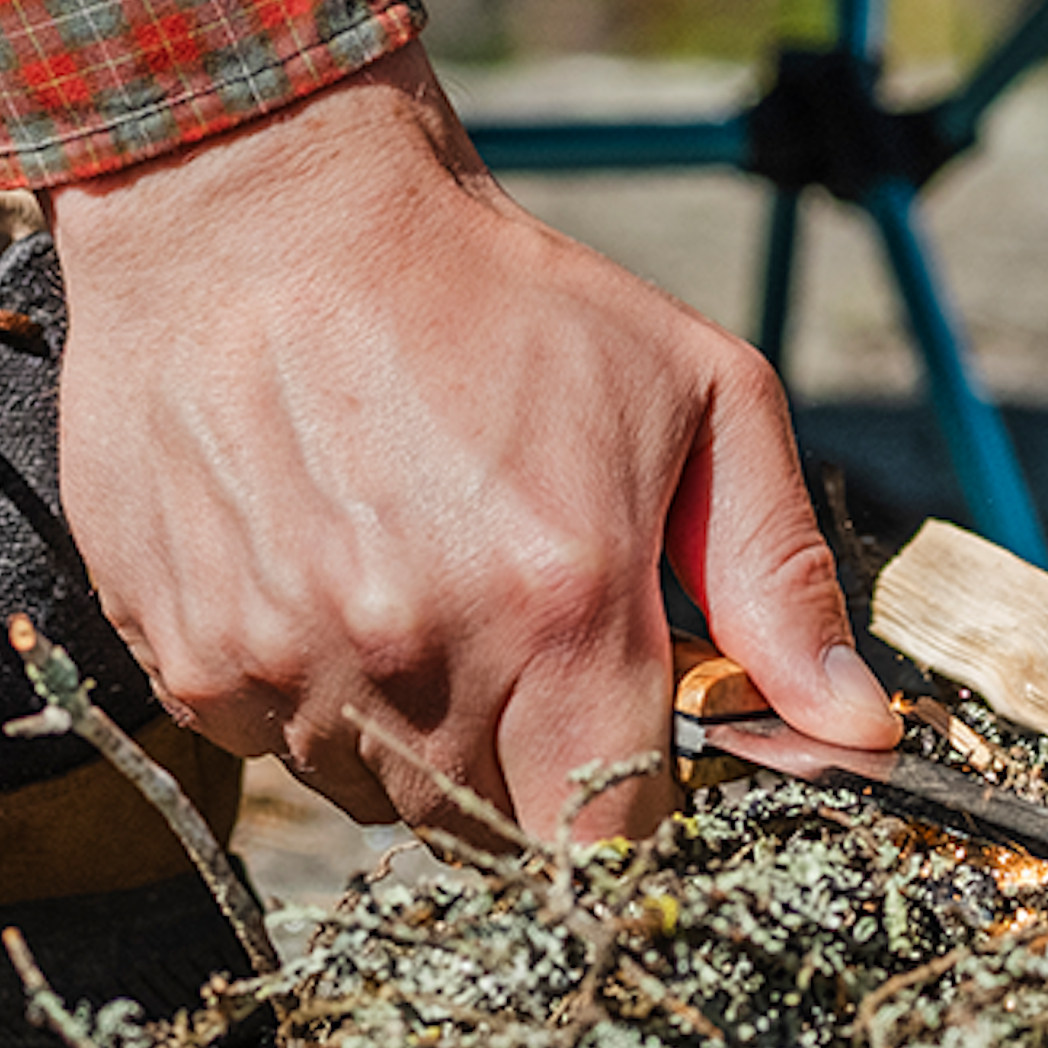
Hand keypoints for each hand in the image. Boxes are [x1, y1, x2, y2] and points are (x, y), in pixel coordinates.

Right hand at [45, 43, 900, 840]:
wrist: (265, 207)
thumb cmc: (498, 295)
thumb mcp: (699, 394)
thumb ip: (779, 579)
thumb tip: (858, 733)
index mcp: (562, 603)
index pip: (611, 841)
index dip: (630, 803)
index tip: (626, 736)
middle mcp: (416, 654)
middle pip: (496, 827)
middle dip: (528, 753)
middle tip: (515, 615)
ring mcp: (288, 664)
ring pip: (381, 794)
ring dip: (415, 726)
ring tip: (411, 570)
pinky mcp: (189, 659)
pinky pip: (277, 747)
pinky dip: (312, 691)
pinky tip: (322, 566)